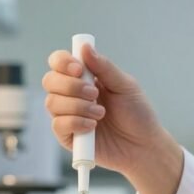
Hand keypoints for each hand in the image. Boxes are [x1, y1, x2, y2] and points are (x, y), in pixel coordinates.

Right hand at [42, 44, 182, 193]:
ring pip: (52, 102)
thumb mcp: (125, 86)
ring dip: (77, 106)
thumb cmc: (137, 114)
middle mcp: (71, 95)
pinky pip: (58, 125)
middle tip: (94, 94)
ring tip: (101, 113)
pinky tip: (92, 127)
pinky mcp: (68, 136)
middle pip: (50, 80)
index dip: (63, 62)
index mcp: (84, 78)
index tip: (78, 69)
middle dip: (71, 86)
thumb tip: (85, 47)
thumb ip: (104, 67)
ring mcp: (68, 115)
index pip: (59, 62)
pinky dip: (75, 123)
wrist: (143, 146)